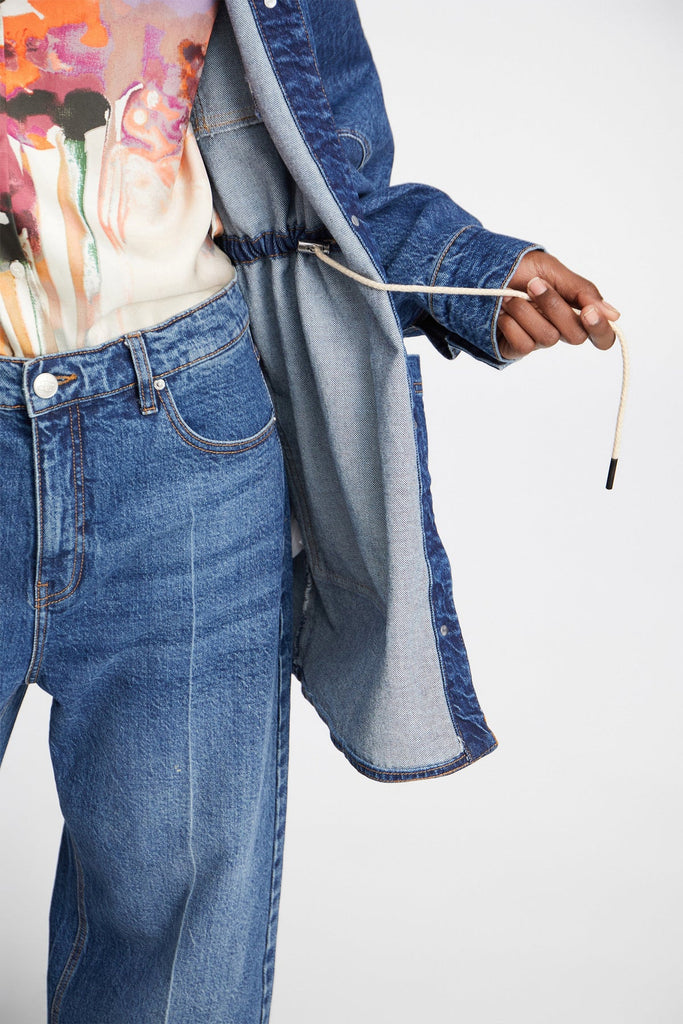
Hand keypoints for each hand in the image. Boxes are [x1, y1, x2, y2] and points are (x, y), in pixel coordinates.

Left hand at [496, 251, 620, 360]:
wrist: (480, 270)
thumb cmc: (518, 267)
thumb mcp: (552, 270)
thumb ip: (582, 291)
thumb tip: (614, 315)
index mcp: (574, 309)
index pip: (601, 334)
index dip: (600, 329)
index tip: (589, 313)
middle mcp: (559, 327)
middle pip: (576, 335)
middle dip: (554, 307)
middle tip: (534, 285)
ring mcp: (538, 339)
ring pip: (548, 338)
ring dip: (528, 312)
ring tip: (511, 296)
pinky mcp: (516, 348)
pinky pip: (525, 345)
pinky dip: (512, 325)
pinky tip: (501, 313)